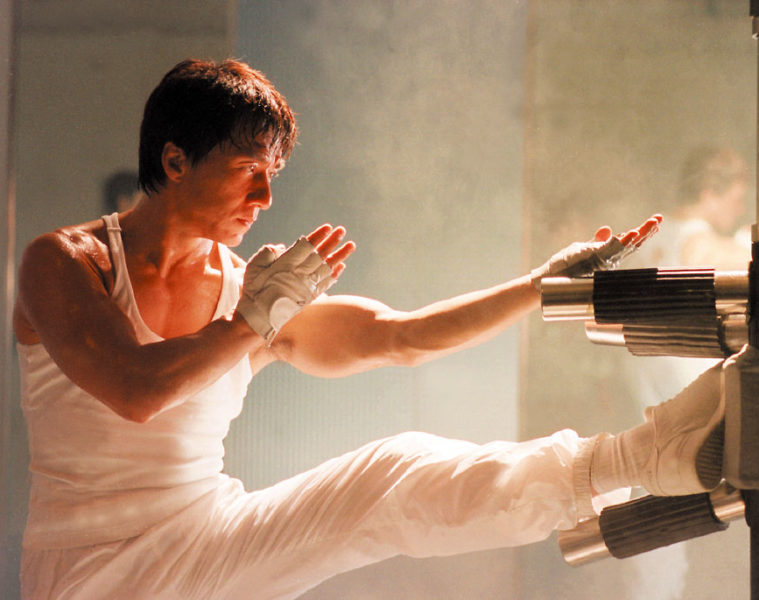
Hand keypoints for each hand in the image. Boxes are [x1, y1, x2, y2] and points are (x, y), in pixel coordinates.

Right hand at [236, 224, 355, 343]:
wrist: (258, 316)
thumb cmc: (254, 289)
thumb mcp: (253, 266)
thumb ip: (267, 252)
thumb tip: (282, 246)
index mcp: (286, 264)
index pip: (306, 246)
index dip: (317, 236)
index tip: (328, 227)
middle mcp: (299, 274)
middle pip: (320, 254)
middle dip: (332, 241)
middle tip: (342, 230)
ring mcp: (307, 286)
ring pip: (328, 268)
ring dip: (340, 255)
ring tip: (351, 245)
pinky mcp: (309, 297)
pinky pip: (326, 284)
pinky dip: (335, 274)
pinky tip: (342, 266)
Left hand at [531, 214, 661, 288]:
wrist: (548, 281)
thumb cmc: (564, 268)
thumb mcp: (581, 250)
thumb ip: (596, 242)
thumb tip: (608, 228)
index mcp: (607, 256)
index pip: (628, 242)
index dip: (642, 232)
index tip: (657, 220)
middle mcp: (607, 260)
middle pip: (631, 245)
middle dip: (646, 233)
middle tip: (659, 219)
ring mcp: (600, 261)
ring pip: (624, 248)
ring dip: (637, 236)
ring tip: (651, 225)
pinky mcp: (592, 262)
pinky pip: (609, 251)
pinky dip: (620, 243)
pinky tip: (629, 234)